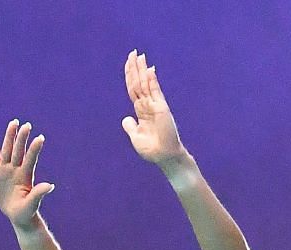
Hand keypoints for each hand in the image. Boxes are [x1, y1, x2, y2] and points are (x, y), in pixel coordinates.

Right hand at [0, 119, 54, 228]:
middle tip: (27, 125)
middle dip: (22, 138)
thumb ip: (38, 193)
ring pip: (8, 149)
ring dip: (10, 136)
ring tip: (14, 122)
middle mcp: (16, 169)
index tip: (40, 138)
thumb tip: (50, 186)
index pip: (30, 159)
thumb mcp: (32, 204)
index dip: (34, 149)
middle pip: (19, 151)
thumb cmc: (26, 210)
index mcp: (25, 176)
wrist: (16, 213)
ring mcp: (6, 168)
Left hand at [121, 50, 187, 168]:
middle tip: (133, 52)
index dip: (130, 76)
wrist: (164, 156)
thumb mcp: (136, 137)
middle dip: (135, 68)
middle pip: (139, 83)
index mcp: (141, 111)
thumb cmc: (152, 149)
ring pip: (146, 84)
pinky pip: (155, 92)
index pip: (134, 89)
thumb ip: (130, 127)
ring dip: (142, 70)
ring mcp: (155, 105)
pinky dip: (152, 81)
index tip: (128, 63)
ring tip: (140, 56)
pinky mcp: (162, 108)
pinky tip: (149, 70)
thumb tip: (126, 118)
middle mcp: (148, 105)